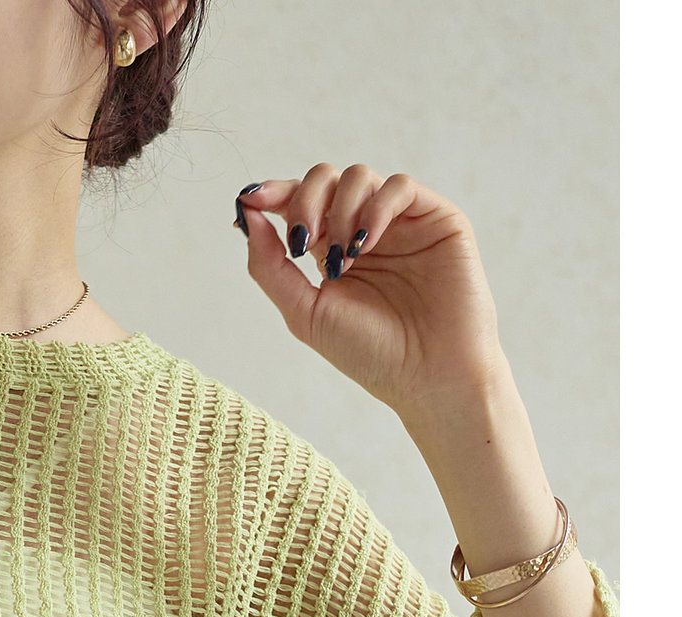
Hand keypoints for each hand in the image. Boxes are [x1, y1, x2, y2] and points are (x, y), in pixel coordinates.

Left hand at [235, 165, 506, 417]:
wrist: (428, 374)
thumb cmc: (369, 352)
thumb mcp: (305, 313)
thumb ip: (270, 267)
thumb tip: (246, 217)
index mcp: (329, 250)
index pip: (298, 203)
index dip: (273, 193)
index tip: (250, 200)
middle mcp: (362, 230)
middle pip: (324, 179)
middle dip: (304, 201)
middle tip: (302, 242)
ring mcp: (398, 222)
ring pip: (358, 176)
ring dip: (339, 211)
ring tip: (345, 259)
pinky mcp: (435, 217)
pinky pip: (398, 186)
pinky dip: (374, 208)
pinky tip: (366, 244)